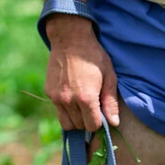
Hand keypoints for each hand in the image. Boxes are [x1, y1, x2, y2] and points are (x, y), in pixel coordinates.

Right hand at [44, 13, 118, 130]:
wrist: (70, 38)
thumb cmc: (94, 56)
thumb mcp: (109, 77)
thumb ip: (111, 103)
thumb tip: (114, 123)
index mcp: (86, 99)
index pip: (92, 126)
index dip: (98, 122)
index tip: (100, 113)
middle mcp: (69, 101)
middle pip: (79, 126)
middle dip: (87, 121)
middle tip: (91, 108)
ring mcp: (57, 97)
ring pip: (66, 123)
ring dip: (75, 120)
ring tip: (81, 107)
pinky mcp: (49, 92)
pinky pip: (58, 110)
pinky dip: (65, 109)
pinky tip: (71, 96)